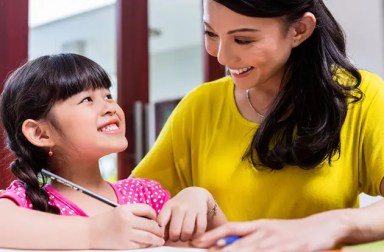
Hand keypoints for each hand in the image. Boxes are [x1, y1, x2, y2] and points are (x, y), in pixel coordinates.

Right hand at [90, 203, 164, 248]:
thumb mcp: (119, 210)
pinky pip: (140, 245)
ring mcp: (126, 234)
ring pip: (148, 237)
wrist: (89, 233)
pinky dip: (147, 245)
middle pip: (150, 225)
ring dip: (157, 239)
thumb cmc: (105, 221)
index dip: (154, 214)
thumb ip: (134, 211)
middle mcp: (126, 221)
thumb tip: (152, 218)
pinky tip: (149, 244)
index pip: (147, 209)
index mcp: (125, 210)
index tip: (155, 219)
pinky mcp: (124, 245)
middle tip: (162, 232)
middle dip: (159, 229)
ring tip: (160, 240)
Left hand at [157, 187, 215, 241]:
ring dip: (186, 238)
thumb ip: (164, 223)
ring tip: (185, 236)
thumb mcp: (169, 210)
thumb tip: (161, 239)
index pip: (160, 223)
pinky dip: (197, 235)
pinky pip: (200, 229)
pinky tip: (194, 233)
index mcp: (168, 207)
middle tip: (176, 237)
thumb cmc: (179, 207)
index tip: (163, 237)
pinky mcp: (202, 212)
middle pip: (174, 232)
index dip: (161, 234)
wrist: (196, 194)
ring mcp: (191, 209)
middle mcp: (179, 207)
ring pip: (187, 232)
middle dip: (175, 239)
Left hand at [192, 211, 348, 251]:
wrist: (322, 226)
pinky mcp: (291, 248)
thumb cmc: (293, 231)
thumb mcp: (270, 231)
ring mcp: (277, 241)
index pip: (231, 228)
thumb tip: (230, 245)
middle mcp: (264, 231)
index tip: (198, 241)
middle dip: (217, 250)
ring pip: (250, 250)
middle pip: (237, 242)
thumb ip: (252, 237)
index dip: (213, 235)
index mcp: (259, 225)